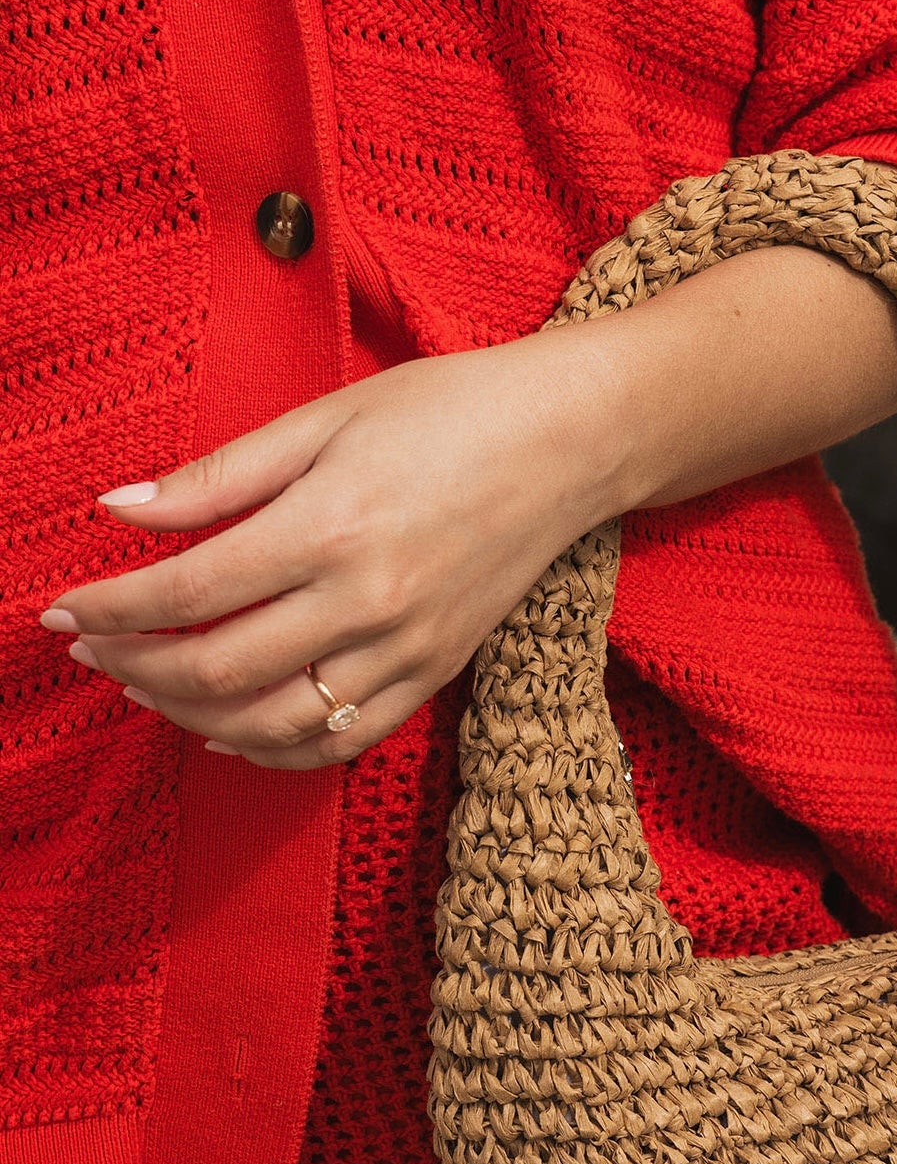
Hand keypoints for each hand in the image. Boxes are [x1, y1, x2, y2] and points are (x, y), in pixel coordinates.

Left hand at [38, 329, 633, 769]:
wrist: (569, 444)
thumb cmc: (447, 412)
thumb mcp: (324, 419)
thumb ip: (219, 475)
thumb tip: (121, 511)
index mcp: (328, 527)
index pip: (188, 591)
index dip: (109, 609)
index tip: (60, 611)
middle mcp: (365, 602)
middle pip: (219, 669)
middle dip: (135, 667)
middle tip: (91, 652)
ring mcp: (406, 648)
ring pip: (274, 723)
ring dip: (193, 718)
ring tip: (148, 691)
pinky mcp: (436, 673)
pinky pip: (342, 739)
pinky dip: (275, 750)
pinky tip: (230, 732)